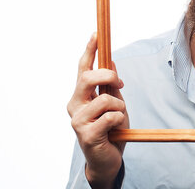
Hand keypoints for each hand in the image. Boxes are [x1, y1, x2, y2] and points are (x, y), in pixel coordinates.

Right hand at [67, 33, 128, 188]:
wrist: (108, 160)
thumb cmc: (111, 130)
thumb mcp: (115, 103)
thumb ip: (110, 86)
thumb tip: (111, 63)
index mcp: (81, 96)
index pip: (83, 68)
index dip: (89, 50)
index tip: (96, 34)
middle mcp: (75, 106)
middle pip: (88, 78)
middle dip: (108, 76)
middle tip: (120, 84)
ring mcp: (78, 121)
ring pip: (105, 99)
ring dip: (119, 107)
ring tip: (117, 119)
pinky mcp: (86, 135)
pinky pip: (111, 117)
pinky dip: (119, 120)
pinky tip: (114, 130)